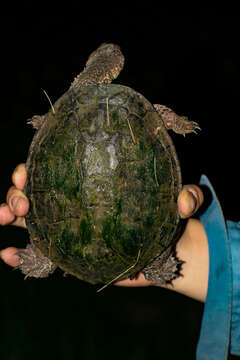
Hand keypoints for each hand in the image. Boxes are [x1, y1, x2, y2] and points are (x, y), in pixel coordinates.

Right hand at [0, 164, 203, 283]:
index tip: (28, 171)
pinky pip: (40, 249)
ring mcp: (70, 225)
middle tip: (20, 201)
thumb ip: (187, 197)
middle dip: (18, 190)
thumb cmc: (167, 218)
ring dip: (11, 212)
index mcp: (94, 178)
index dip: (37, 164)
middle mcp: (77, 199)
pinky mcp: (71, 251)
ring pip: (31, 215)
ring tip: (6, 217)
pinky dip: (20, 252)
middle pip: (37, 188)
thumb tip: (183, 202)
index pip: (58, 164)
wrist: (167, 252)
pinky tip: (7, 254)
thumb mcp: (179, 201)